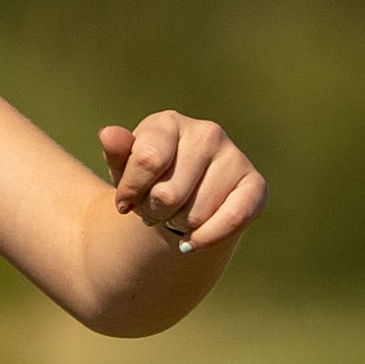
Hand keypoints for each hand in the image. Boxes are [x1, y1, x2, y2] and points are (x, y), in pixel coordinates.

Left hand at [97, 111, 264, 258]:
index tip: (125, 201)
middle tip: (156, 209)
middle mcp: (207, 133)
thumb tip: (108, 135)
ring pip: (195, 214)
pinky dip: (207, 238)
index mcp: (169, 122)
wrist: (182, 201)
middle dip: (155, 212)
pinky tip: (191, 241)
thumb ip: (116, 153)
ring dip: (179, 226)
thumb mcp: (124, 170)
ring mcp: (234, 157)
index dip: (131, 192)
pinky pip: (233, 219)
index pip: (147, 160)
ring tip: (176, 215)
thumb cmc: (148, 181)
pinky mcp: (255, 185)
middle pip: (169, 194)